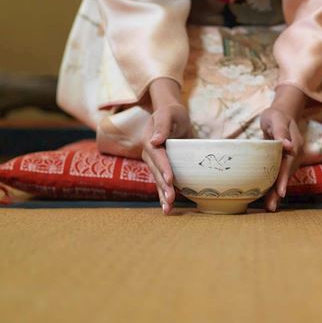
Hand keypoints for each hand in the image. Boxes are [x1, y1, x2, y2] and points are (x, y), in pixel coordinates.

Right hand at [142, 79, 189, 214]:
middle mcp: (149, 154)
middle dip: (163, 187)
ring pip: (157, 181)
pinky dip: (164, 196)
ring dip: (162, 195)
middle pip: (156, 172)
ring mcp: (154, 163)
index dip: (163, 168)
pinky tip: (168, 208)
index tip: (170, 179)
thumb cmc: (172, 113)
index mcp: (150, 141)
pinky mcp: (160, 168)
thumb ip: (162, 124)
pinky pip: (161, 183)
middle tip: (171, 199)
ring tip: (168, 209)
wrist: (171, 116)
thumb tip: (155, 140)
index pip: (157, 156)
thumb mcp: (169, 113)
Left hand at [260, 85, 305, 211]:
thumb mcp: (276, 118)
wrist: (282, 114)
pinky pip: (278, 176)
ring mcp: (290, 160)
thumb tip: (287, 145)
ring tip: (269, 207)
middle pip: (286, 175)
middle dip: (279, 191)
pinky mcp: (283, 163)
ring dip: (276, 193)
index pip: (289, 164)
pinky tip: (267, 198)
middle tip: (272, 207)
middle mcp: (295, 156)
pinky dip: (273, 187)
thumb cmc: (277, 115)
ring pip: (283, 178)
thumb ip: (280, 131)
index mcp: (295, 146)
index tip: (281, 192)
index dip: (284, 179)